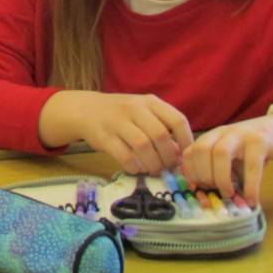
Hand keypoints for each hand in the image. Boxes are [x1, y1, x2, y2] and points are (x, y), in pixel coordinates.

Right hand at [39, 91, 193, 174]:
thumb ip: (162, 128)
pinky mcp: (103, 136)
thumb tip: (180, 155)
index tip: (185, 156)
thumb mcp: (143, 113)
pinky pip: (124, 156)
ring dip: (152, 164)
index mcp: (149, 102)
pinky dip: (134, 166)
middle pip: (160, 135)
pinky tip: (136, 168)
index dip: (186, 141)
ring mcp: (117, 121)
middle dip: (168, 157)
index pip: (177, 120)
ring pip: (143, 146)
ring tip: (153, 170)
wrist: (85, 109)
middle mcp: (133, 108)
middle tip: (167, 167)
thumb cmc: (121, 114)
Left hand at [181, 114, 272, 206]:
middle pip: (201, 150)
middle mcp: (221, 133)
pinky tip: (252, 200)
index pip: (189, 152)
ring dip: (221, 178)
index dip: (190, 172)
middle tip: (213, 190)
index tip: (197, 188)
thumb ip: (219, 172)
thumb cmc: (250, 150)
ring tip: (228, 194)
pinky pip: (252, 165)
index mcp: (210, 137)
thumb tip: (208, 198)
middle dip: (203, 174)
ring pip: (220, 153)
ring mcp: (240, 135)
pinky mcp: (260, 141)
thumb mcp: (230, 158)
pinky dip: (250, 186)